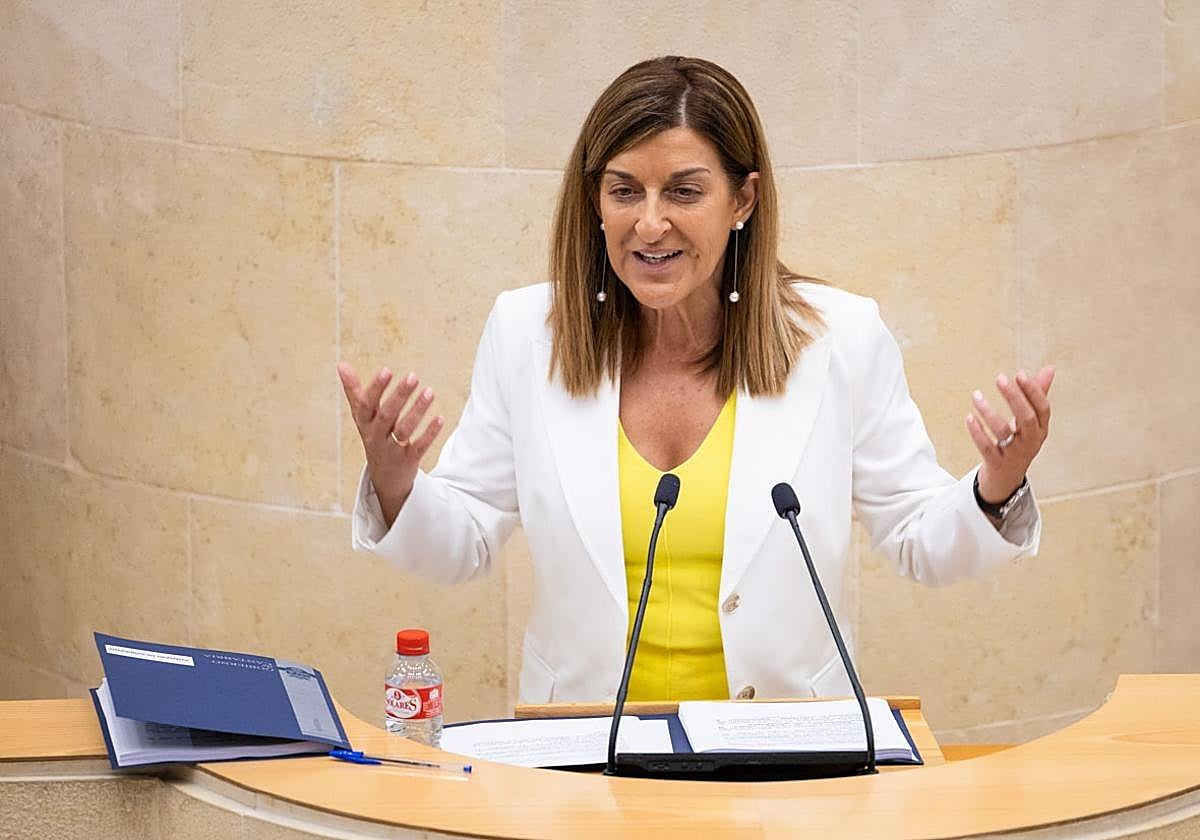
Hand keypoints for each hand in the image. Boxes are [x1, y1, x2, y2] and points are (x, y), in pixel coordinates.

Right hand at [337, 362, 444, 525]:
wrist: (384, 478)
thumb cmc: (374, 437)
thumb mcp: (361, 416)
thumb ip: (353, 390)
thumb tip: (340, 363)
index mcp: (364, 423)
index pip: (366, 404)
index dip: (376, 388)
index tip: (387, 370)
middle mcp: (376, 436)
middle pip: (386, 415)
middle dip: (399, 396)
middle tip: (413, 377)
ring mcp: (392, 449)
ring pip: (404, 430)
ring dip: (417, 411)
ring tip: (430, 392)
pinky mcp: (408, 460)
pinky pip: (419, 446)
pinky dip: (429, 433)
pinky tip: (440, 418)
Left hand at [965, 365, 1054, 504]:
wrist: (1008, 476)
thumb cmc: (1021, 440)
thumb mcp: (1031, 420)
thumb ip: (1038, 394)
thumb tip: (1050, 368)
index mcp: (1041, 429)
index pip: (1042, 408)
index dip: (1033, 391)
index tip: (1020, 374)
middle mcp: (1031, 442)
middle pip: (1026, 418)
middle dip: (1014, 397)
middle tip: (1000, 378)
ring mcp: (1014, 454)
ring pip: (1003, 432)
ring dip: (988, 412)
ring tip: (976, 395)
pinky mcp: (997, 463)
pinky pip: (986, 447)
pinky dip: (977, 432)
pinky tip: (969, 417)